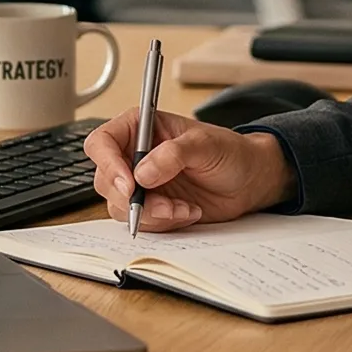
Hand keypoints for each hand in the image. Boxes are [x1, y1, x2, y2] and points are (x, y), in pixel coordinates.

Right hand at [84, 109, 294, 231]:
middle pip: (105, 180)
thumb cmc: (230, 152)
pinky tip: (188, 212)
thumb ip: (174, 154)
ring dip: (151, 214)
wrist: (249, 181)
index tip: (130, 185)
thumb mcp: (206, 144)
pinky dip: (164, 222)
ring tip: (183, 208)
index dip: (109, 164)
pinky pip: (141, 222)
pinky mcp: (151, 207)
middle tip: (163, 206)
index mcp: (140, 128)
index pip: (103, 143)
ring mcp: (141, 184)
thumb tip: (143, 172)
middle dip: (132, 198)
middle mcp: (134, 155)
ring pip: (120, 206)